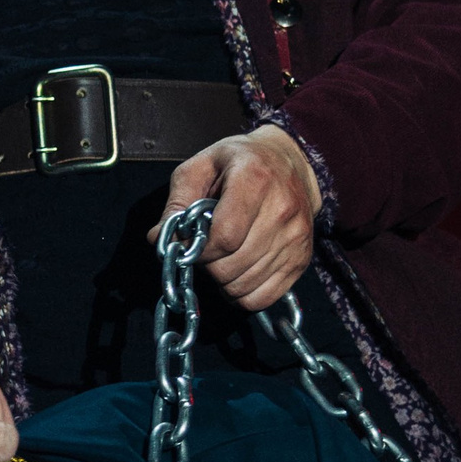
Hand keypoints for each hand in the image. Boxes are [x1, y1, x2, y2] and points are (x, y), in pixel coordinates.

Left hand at [152, 124, 319, 311]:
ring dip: (222, 280)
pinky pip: (262, 298)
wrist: (289, 164)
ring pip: (243, 286)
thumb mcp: (200, 167)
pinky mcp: (301, 260)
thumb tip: (158, 239)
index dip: (198, 250)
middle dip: (208, 266)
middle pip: (231, 266)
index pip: (224, 237)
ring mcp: (295, 237)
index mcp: (255, 179)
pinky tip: (236, 273)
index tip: (190, 246)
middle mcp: (282, 209)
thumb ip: (177, 203)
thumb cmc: (239, 163)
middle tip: (205, 251)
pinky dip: (242, 294)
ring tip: (221, 258)